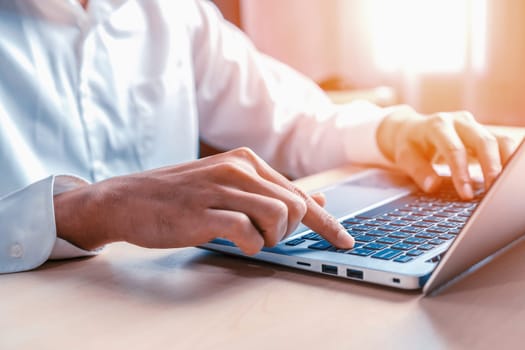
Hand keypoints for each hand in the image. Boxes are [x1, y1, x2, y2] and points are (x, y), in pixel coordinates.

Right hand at [54, 148, 352, 253]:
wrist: (126, 199)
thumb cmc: (178, 196)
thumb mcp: (226, 185)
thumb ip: (269, 192)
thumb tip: (316, 201)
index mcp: (246, 161)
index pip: (299, 193)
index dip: (327, 222)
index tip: (345, 241)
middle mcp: (238, 169)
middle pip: (295, 206)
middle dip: (289, 232)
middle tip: (264, 238)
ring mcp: (220, 189)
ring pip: (278, 217)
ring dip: (270, 238)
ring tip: (248, 239)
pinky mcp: (204, 213)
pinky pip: (247, 233)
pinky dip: (249, 246)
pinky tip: (236, 243)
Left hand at [377, 106, 518, 198]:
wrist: (412, 129)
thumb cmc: (410, 144)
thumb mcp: (405, 156)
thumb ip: (418, 170)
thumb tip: (432, 186)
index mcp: (437, 125)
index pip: (454, 149)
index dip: (461, 173)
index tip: (465, 194)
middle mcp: (459, 121)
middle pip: (483, 140)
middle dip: (490, 167)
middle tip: (492, 191)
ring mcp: (474, 125)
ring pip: (499, 139)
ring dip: (505, 162)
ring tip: (505, 186)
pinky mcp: (484, 132)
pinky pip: (503, 142)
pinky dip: (509, 157)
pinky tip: (510, 174)